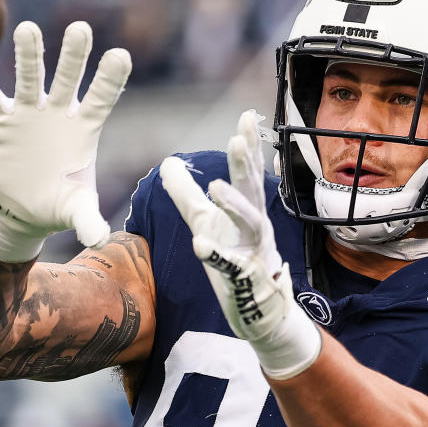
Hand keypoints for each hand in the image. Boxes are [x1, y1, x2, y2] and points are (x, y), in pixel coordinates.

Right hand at [0, 20, 131, 260]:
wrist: (22, 210)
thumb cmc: (56, 205)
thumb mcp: (73, 210)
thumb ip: (87, 217)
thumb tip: (99, 237)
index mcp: (84, 129)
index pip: (101, 99)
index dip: (109, 79)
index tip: (121, 55)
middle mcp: (58, 114)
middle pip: (68, 78)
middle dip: (73, 55)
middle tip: (80, 28)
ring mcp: (29, 114)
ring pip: (29, 78)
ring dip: (29, 55)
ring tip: (27, 29)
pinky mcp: (1, 121)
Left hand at [161, 110, 321, 378]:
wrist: (260, 311)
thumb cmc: (235, 260)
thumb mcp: (207, 223)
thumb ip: (187, 194)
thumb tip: (167, 162)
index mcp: (245, 210)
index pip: (247, 173)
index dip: (249, 145)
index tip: (247, 115)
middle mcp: (255, 227)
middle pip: (252, 189)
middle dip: (246, 164)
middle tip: (238, 138)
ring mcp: (254, 252)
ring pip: (250, 223)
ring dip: (235, 204)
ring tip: (215, 187)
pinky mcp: (245, 279)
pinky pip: (231, 266)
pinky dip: (217, 256)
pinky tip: (200, 245)